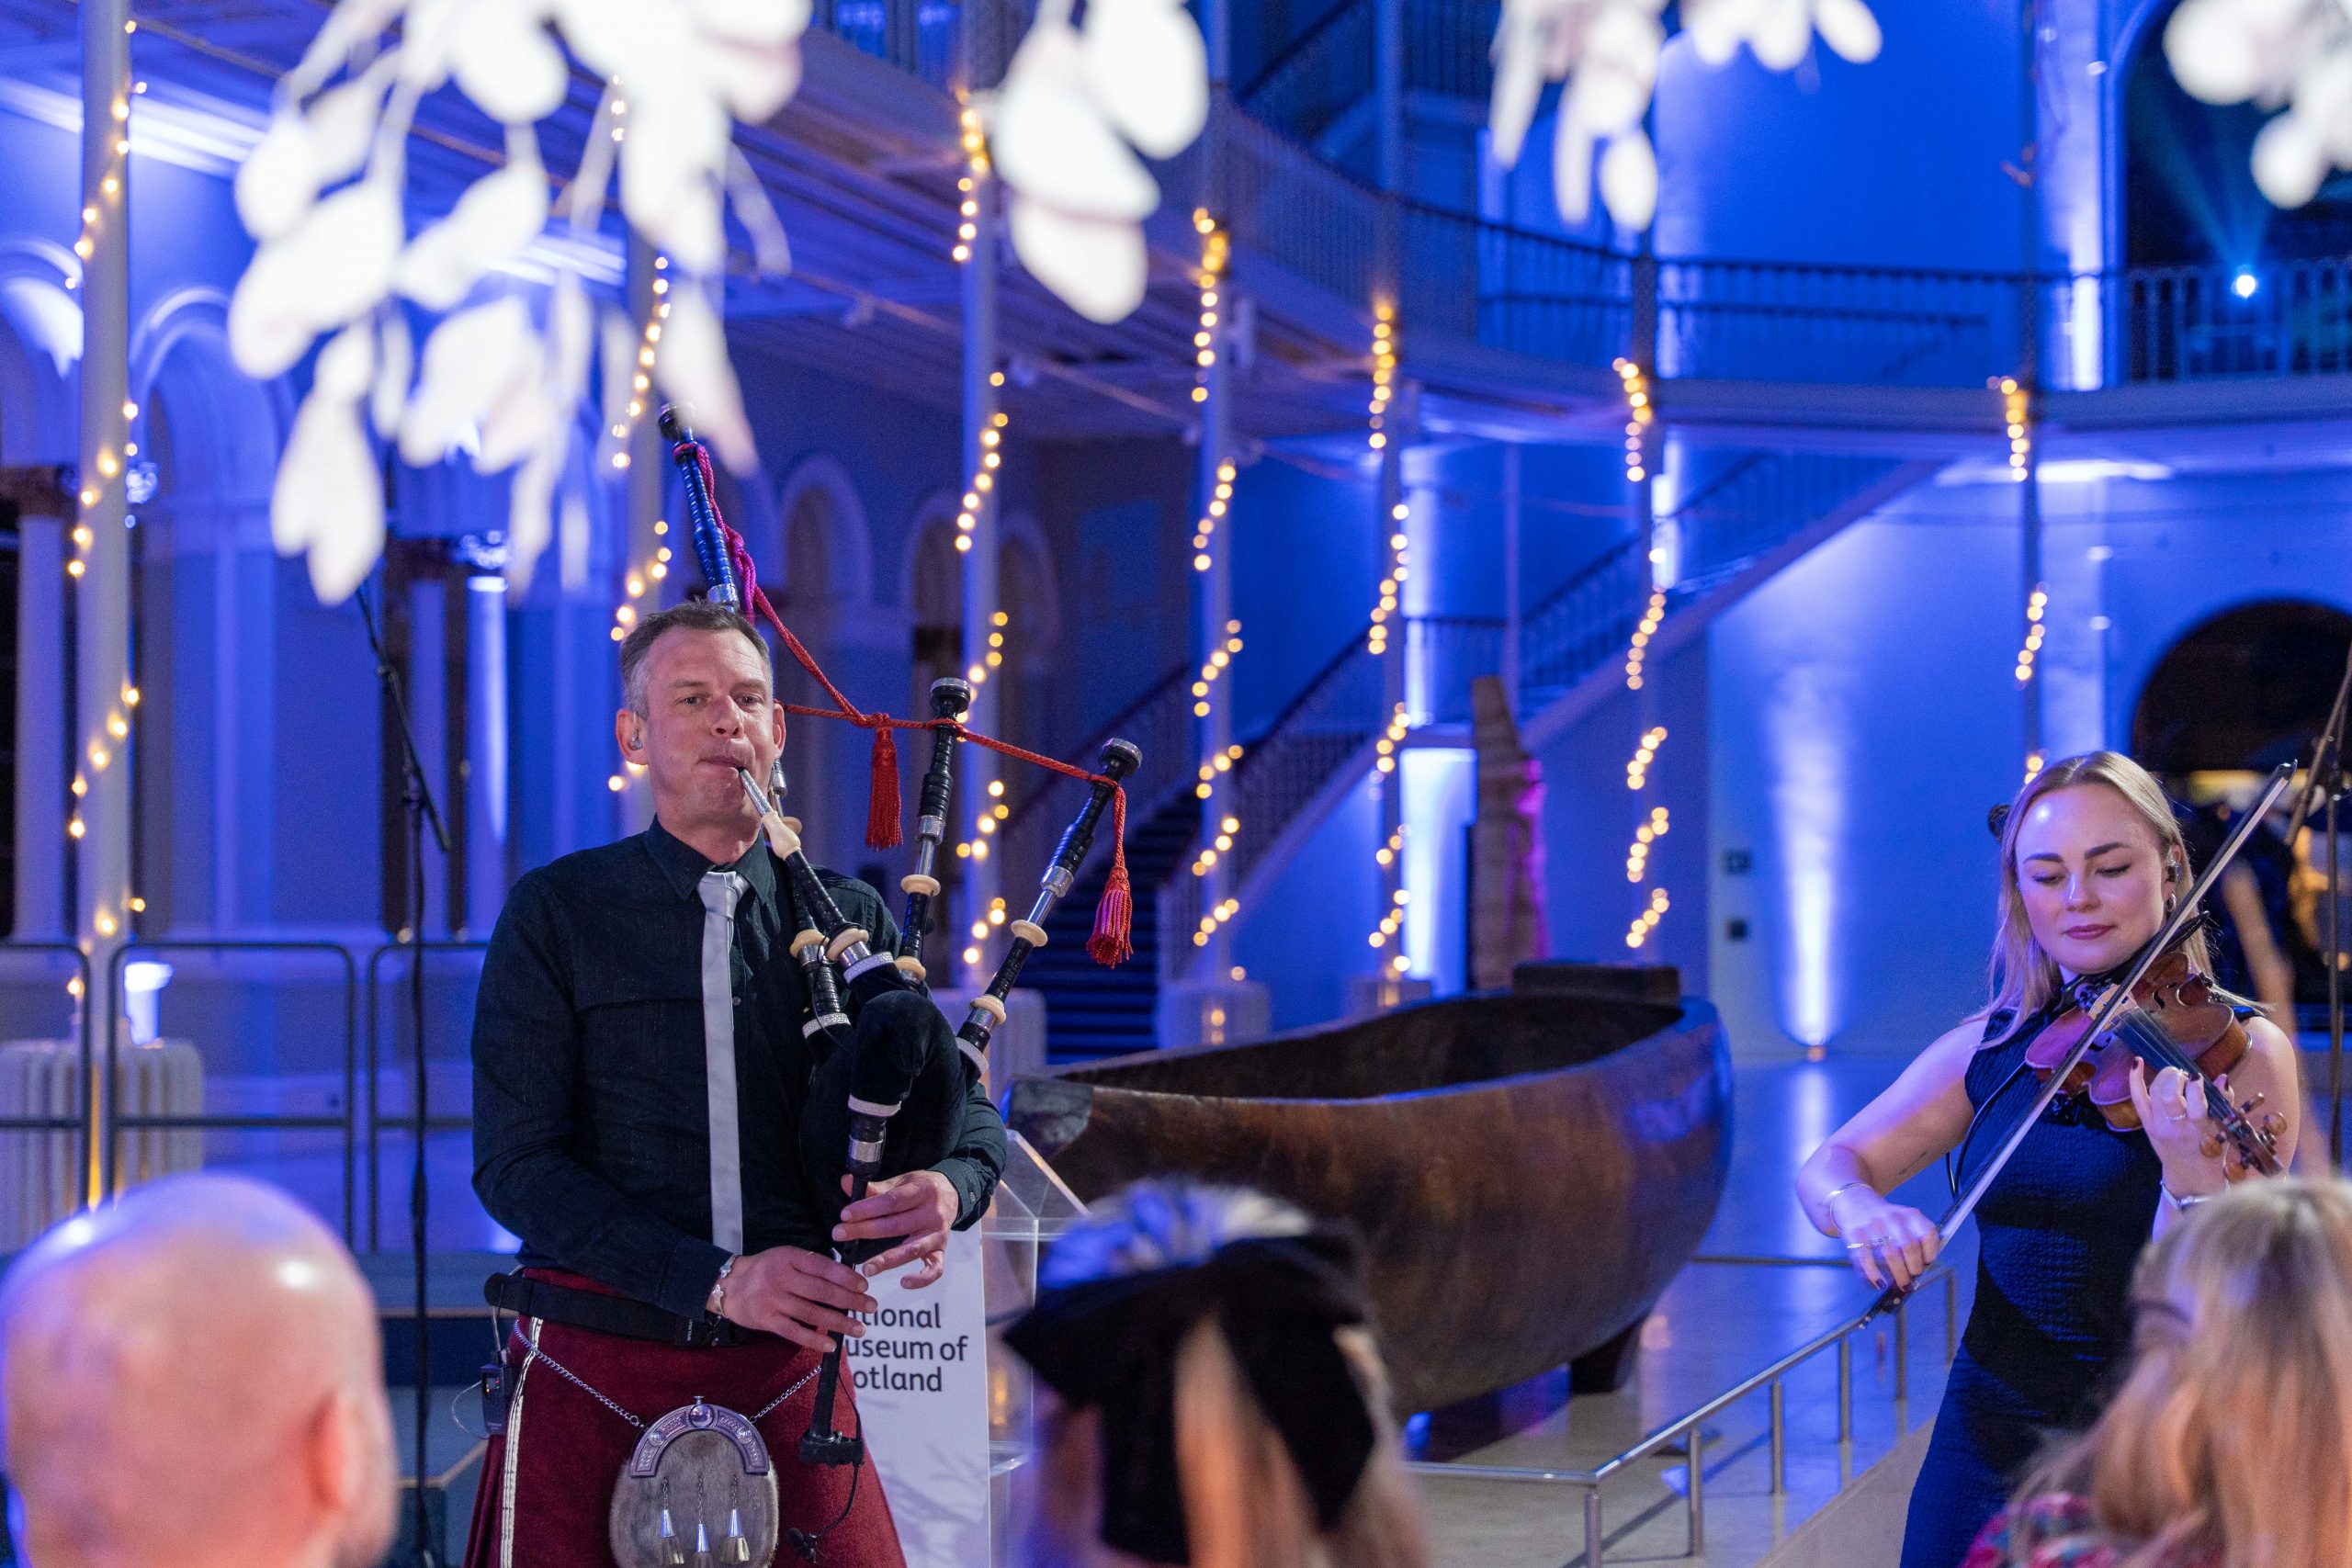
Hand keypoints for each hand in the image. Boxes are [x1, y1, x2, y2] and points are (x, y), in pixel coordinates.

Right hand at [718, 1246, 875, 1352]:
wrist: (728, 1285)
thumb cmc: (765, 1269)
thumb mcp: (786, 1257)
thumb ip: (810, 1265)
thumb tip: (846, 1279)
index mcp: (789, 1258)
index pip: (823, 1267)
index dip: (846, 1277)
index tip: (864, 1286)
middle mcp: (781, 1278)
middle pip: (822, 1291)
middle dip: (850, 1300)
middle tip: (871, 1307)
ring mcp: (773, 1300)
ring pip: (812, 1313)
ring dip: (839, 1322)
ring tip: (859, 1328)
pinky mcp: (766, 1320)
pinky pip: (794, 1332)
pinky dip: (814, 1340)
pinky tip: (831, 1345)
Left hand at [838, 1170, 957, 1286]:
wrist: (952, 1194)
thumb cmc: (921, 1189)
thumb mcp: (902, 1182)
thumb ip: (875, 1187)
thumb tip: (846, 1183)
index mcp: (922, 1191)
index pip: (891, 1202)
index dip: (867, 1208)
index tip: (845, 1215)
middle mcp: (932, 1214)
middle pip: (896, 1225)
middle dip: (865, 1230)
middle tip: (839, 1235)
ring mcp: (938, 1234)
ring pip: (912, 1249)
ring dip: (888, 1260)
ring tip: (867, 1268)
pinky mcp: (941, 1251)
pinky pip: (935, 1270)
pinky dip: (921, 1279)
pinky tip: (903, 1282)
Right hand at [1828, 1188, 1939, 1291]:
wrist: (1854, 1200)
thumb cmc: (1884, 1219)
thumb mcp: (1904, 1220)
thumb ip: (1915, 1240)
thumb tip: (1920, 1272)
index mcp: (1910, 1214)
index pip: (1927, 1233)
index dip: (1930, 1252)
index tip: (1927, 1263)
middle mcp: (1893, 1217)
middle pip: (1909, 1246)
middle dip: (1913, 1269)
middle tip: (1912, 1280)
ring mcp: (1873, 1224)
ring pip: (1890, 1254)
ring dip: (1898, 1275)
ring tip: (1900, 1285)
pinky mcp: (1855, 1233)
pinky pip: (1866, 1258)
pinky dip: (1873, 1275)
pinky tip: (1879, 1283)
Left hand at [2127, 1060, 2226, 1198]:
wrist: (2190, 1176)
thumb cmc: (2211, 1151)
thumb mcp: (2223, 1130)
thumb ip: (2224, 1102)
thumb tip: (2222, 1078)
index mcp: (2200, 1129)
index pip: (2196, 1102)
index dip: (2196, 1085)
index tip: (2198, 1078)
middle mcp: (2176, 1127)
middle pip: (2169, 1095)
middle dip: (2177, 1078)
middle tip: (2185, 1076)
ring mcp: (2158, 1125)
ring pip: (2154, 1092)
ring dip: (2164, 1076)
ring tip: (2174, 1075)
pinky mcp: (2146, 1124)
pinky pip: (2137, 1098)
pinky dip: (2135, 1078)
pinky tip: (2137, 1061)